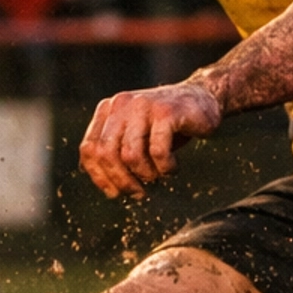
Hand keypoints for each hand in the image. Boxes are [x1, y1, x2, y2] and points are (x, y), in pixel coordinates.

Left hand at [79, 81, 222, 198]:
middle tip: (138, 193)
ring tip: (158, 176)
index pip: (89, 148)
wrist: (203, 99)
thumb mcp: (135, 134)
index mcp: (108, 109)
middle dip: (121, 180)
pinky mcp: (166, 112)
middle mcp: (121, 104)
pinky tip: (173, 168)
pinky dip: (165, 167)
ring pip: (130, 155)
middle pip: (106, 153)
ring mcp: (143, 106)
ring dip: (145, 175)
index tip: (114, 193)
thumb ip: (114, 149)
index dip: (99, 176)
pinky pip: (158, 151)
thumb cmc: (167, 124)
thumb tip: (91, 174)